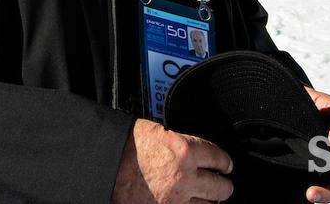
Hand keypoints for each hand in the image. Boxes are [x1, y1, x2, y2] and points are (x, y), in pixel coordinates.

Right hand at [112, 118, 232, 203]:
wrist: (104, 166)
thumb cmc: (124, 148)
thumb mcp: (155, 132)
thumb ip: (177, 140)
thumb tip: (189, 144)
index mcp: (183, 151)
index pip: (219, 158)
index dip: (224, 161)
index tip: (225, 164)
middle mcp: (184, 178)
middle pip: (222, 188)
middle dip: (222, 184)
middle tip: (220, 181)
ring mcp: (176, 200)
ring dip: (206, 199)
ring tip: (203, 195)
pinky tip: (187, 202)